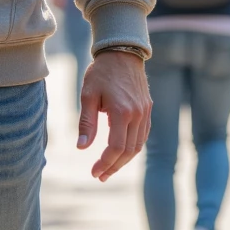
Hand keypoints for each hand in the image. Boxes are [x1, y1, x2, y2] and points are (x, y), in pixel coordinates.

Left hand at [77, 50, 151, 181]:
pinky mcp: (147, 109)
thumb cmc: (101, 73)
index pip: (116, 147)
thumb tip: (82, 147)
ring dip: (124, 160)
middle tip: (99, 176)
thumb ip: (87, 122)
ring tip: (109, 169)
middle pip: (129, 151)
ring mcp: (145, 112)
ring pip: (138, 145)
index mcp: (122, 111)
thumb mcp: (88, 95)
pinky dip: (132, 147)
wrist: (122, 53)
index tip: (94, 172)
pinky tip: (121, 153)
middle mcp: (138, 114)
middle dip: (114, 166)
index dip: (105, 163)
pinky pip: (143, 135)